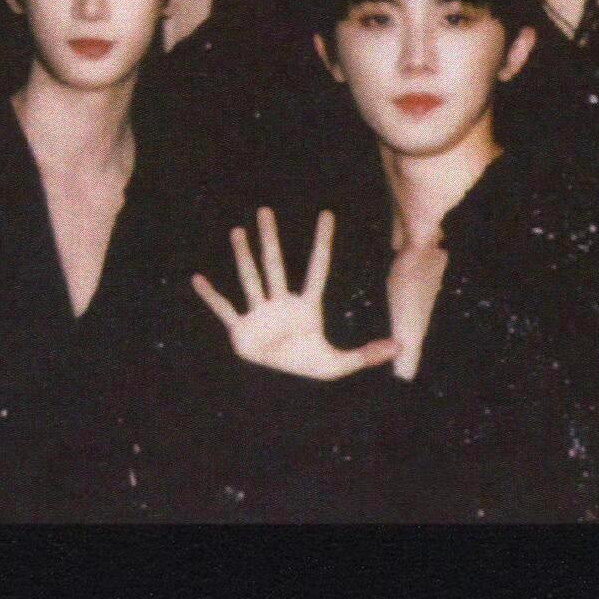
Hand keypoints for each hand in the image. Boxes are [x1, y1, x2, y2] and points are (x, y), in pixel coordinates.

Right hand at [192, 208, 397, 380]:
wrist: (280, 388)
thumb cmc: (308, 365)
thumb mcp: (341, 363)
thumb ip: (367, 354)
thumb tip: (400, 347)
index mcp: (306, 306)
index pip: (317, 268)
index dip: (322, 243)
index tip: (327, 215)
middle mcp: (280, 303)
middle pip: (275, 264)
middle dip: (269, 239)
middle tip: (265, 211)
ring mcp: (260, 314)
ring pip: (250, 278)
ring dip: (243, 256)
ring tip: (238, 231)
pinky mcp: (242, 330)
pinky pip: (224, 309)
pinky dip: (210, 296)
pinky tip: (198, 279)